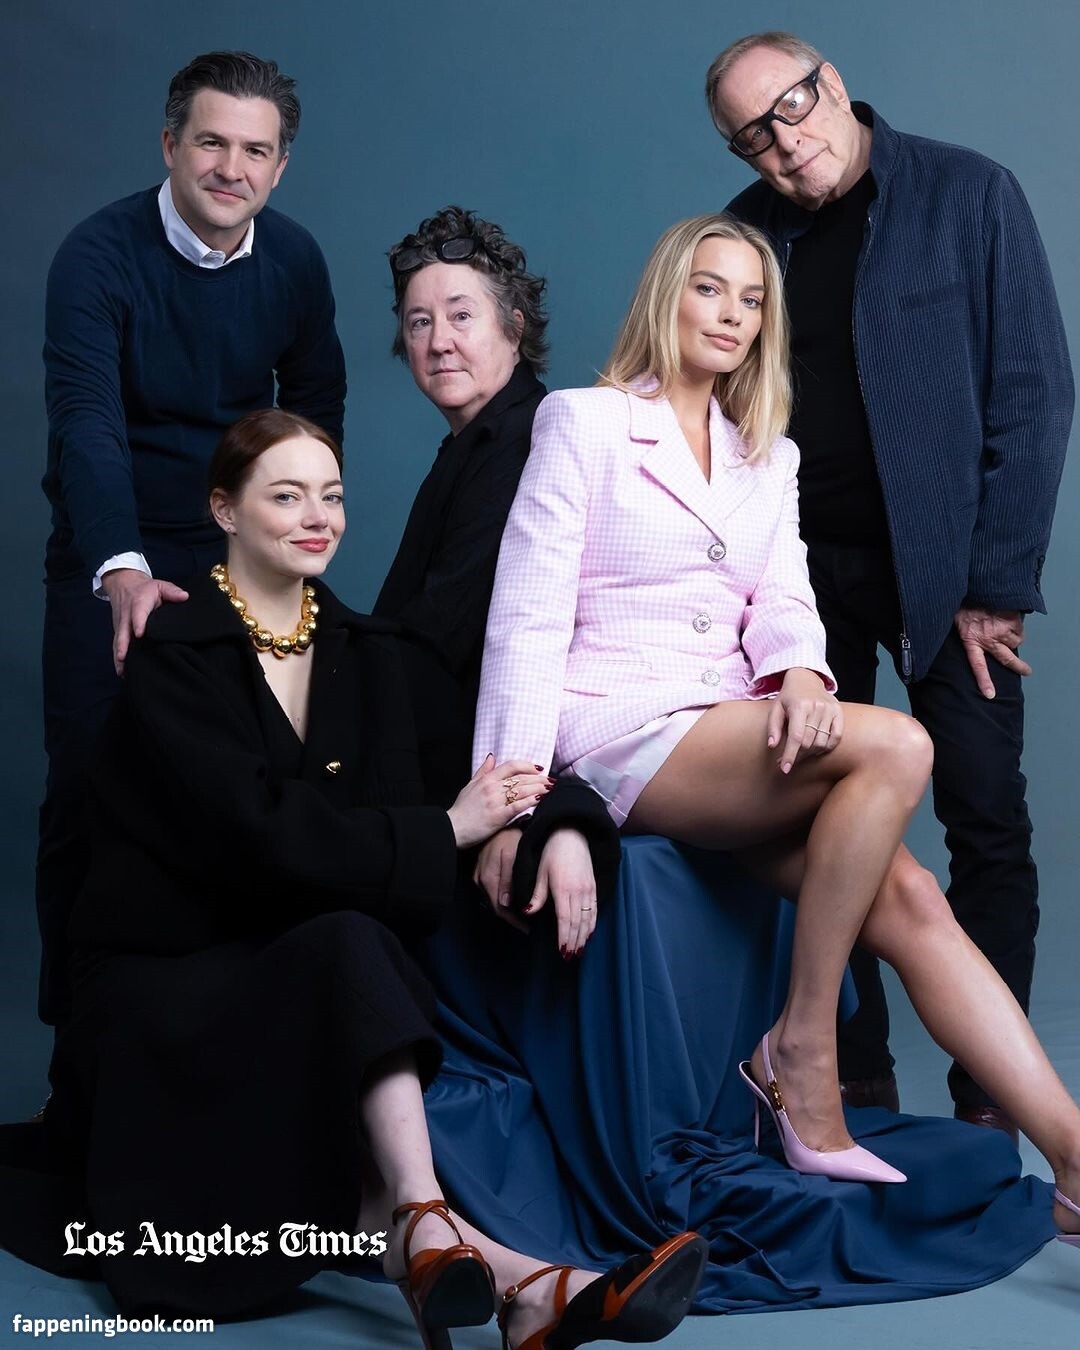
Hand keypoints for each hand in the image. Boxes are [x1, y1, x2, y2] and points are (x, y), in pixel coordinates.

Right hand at [102, 568, 188, 674]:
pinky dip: (118, 658)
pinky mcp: (119, 631)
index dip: (138, 623)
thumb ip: (172, 591)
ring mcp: (121, 624)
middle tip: (123, 657)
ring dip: (119, 655)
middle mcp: (127, 615)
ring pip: (118, 641)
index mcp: (139, 603)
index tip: (139, 633)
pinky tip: (121, 671)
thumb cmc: (146, 588)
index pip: (138, 613)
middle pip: (123, 631)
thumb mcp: (159, 585)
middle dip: (123, 644)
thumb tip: (184, 596)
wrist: (124, 584)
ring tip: (122, 671)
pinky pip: (117, 644)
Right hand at [447, 755, 550, 848]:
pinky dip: (530, 801)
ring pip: (523, 790)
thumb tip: (492, 756)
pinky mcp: (498, 816)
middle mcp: (492, 787)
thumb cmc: (461, 809)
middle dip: (539, 778)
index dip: (528, 766)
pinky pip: (518, 806)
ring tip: (550, 789)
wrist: (453, 829)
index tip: (539, 769)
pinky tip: (540, 799)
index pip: (512, 766)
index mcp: (487, 779)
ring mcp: (495, 801)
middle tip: (551, 780)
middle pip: (521, 778)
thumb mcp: (470, 785)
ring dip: (539, 788)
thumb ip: (482, 771)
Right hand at [473, 828, 527, 933]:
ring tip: (521, 915)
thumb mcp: (511, 856)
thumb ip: (507, 880)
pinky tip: (510, 898)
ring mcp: (478, 875)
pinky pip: (489, 889)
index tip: (526, 929)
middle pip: (495, 906)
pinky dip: (500, 897)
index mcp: (488, 879)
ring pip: (492, 898)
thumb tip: (506, 904)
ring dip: (505, 908)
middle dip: (510, 917)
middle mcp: (480, 881)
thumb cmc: (508, 835)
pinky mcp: (479, 870)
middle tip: (526, 925)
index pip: (500, 909)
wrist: (496, 818)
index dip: (513, 921)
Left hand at [519, 828, 596, 957]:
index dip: (564, 937)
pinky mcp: (593, 887)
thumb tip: (527, 912)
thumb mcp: (540, 871)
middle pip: (578, 923)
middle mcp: (579, 891)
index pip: (565, 919)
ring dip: (584, 937)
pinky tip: (589, 934)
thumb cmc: (552, 852)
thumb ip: (536, 894)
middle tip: (570, 957)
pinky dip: (592, 924)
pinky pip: (595, 910)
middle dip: (574, 942)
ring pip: (588, 919)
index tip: (562, 951)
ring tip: (579, 951)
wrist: (572, 835)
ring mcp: (588, 890)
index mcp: (563, 889)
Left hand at [766, 668, 842, 774]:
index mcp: (799, 706)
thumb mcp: (776, 708)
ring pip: (822, 742)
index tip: (785, 769)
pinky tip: (817, 747)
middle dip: (797, 755)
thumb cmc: (788, 697)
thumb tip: (772, 746)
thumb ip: (773, 727)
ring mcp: (829, 709)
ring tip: (801, 751)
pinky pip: (836, 737)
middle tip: (789, 758)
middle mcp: (816, 707)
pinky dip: (827, 747)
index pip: (796, 737)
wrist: (806, 678)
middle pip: (809, 742)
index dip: (790, 755)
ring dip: (811, 753)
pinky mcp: (838, 711)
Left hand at [954, 606, 1029, 698]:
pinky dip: (1017, 624)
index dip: (984, 680)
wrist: (975, 583)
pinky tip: (1008, 616)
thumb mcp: (957, 619)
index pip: (978, 665)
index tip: (990, 695)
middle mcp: (988, 639)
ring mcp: (1002, 630)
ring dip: (1013, 635)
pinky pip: (1020, 628)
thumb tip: (971, 636)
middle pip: (1007, 659)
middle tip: (1027, 671)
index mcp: (971, 640)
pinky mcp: (1012, 620)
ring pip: (1016, 640)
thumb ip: (967, 632)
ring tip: (1004, 625)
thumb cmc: (964, 601)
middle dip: (1018, 667)